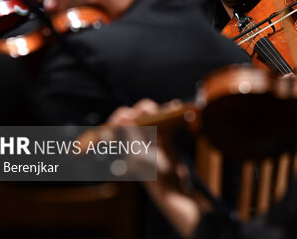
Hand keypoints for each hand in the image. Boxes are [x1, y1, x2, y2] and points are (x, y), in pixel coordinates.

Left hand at [109, 99, 201, 237]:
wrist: (173, 189)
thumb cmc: (154, 175)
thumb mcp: (140, 155)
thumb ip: (133, 135)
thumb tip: (125, 118)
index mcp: (126, 144)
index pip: (121, 123)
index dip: (124, 115)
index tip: (132, 112)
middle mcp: (137, 140)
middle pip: (137, 117)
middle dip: (144, 109)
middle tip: (152, 109)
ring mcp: (151, 141)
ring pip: (153, 118)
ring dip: (160, 110)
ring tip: (170, 106)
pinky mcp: (165, 142)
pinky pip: (166, 125)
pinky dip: (170, 116)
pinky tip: (175, 107)